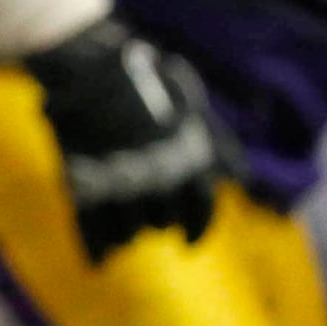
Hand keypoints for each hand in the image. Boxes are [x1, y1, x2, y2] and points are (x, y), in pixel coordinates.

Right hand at [26, 17, 239, 261]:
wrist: (87, 65)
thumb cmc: (143, 79)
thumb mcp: (191, 104)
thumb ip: (219, 144)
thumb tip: (241, 180)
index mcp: (188, 159)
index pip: (202, 209)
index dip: (197, 230)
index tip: (189, 244)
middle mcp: (160, 176)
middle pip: (163, 221)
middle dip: (157, 221)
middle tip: (146, 218)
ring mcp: (120, 182)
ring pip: (130, 230)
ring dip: (127, 233)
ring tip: (121, 230)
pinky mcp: (85, 187)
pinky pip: (94, 231)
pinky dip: (98, 248)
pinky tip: (100, 260)